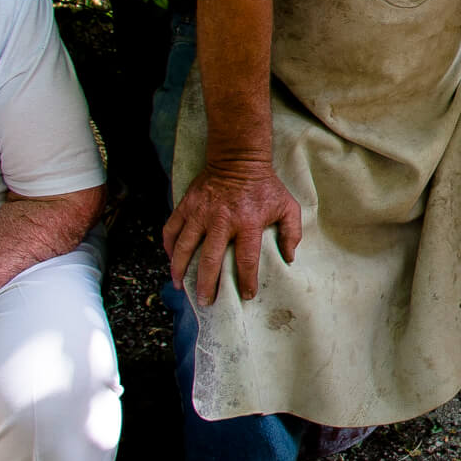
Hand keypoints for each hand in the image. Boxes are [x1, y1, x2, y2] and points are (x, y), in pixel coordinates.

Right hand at [162, 157, 302, 304]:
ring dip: (180, 269)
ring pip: (184, 247)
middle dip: (207, 284)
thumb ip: (292, 232)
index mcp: (248, 222)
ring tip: (181, 286)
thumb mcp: (287, 206)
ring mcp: (200, 212)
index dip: (246, 280)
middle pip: (210, 260)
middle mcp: (221, 220)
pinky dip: (169, 246)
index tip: (246, 295)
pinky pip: (171, 229)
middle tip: (206, 301)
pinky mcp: (186, 205)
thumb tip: (289, 258)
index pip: (246, 259)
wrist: (239, 159)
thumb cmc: (265, 186)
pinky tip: (171, 260)